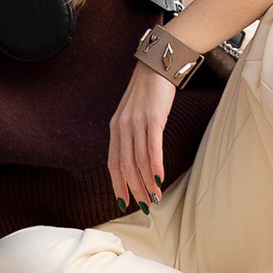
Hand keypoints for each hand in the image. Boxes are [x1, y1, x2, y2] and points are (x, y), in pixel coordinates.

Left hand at [105, 62, 177, 209]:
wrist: (158, 65)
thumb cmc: (148, 93)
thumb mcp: (133, 114)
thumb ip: (132, 135)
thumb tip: (138, 161)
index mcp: (115, 128)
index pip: (113, 163)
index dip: (118, 184)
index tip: (124, 202)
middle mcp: (123, 127)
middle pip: (126, 166)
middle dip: (134, 189)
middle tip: (144, 206)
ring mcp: (137, 122)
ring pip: (139, 160)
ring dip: (147, 183)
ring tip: (154, 198)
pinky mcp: (153, 118)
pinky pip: (152, 147)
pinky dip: (155, 166)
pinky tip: (159, 179)